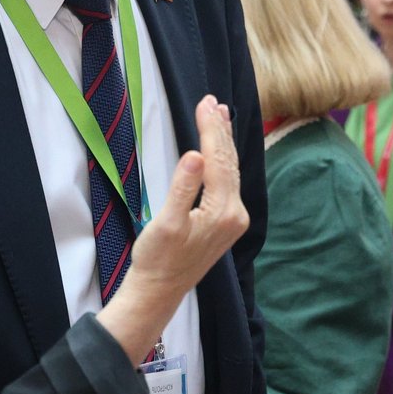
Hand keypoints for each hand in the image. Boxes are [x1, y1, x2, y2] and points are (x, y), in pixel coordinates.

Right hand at [101, 96, 248, 362]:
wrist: (158, 292)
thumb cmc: (157, 259)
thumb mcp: (165, 223)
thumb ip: (183, 187)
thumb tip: (196, 155)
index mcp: (223, 211)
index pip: (219, 159)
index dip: (211, 129)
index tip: (205, 103)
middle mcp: (235, 214)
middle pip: (229, 162)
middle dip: (220, 130)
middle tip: (212, 101)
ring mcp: (233, 219)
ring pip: (231, 171)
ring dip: (224, 143)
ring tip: (220, 115)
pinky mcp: (226, 223)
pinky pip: (228, 182)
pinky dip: (223, 160)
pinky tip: (219, 151)